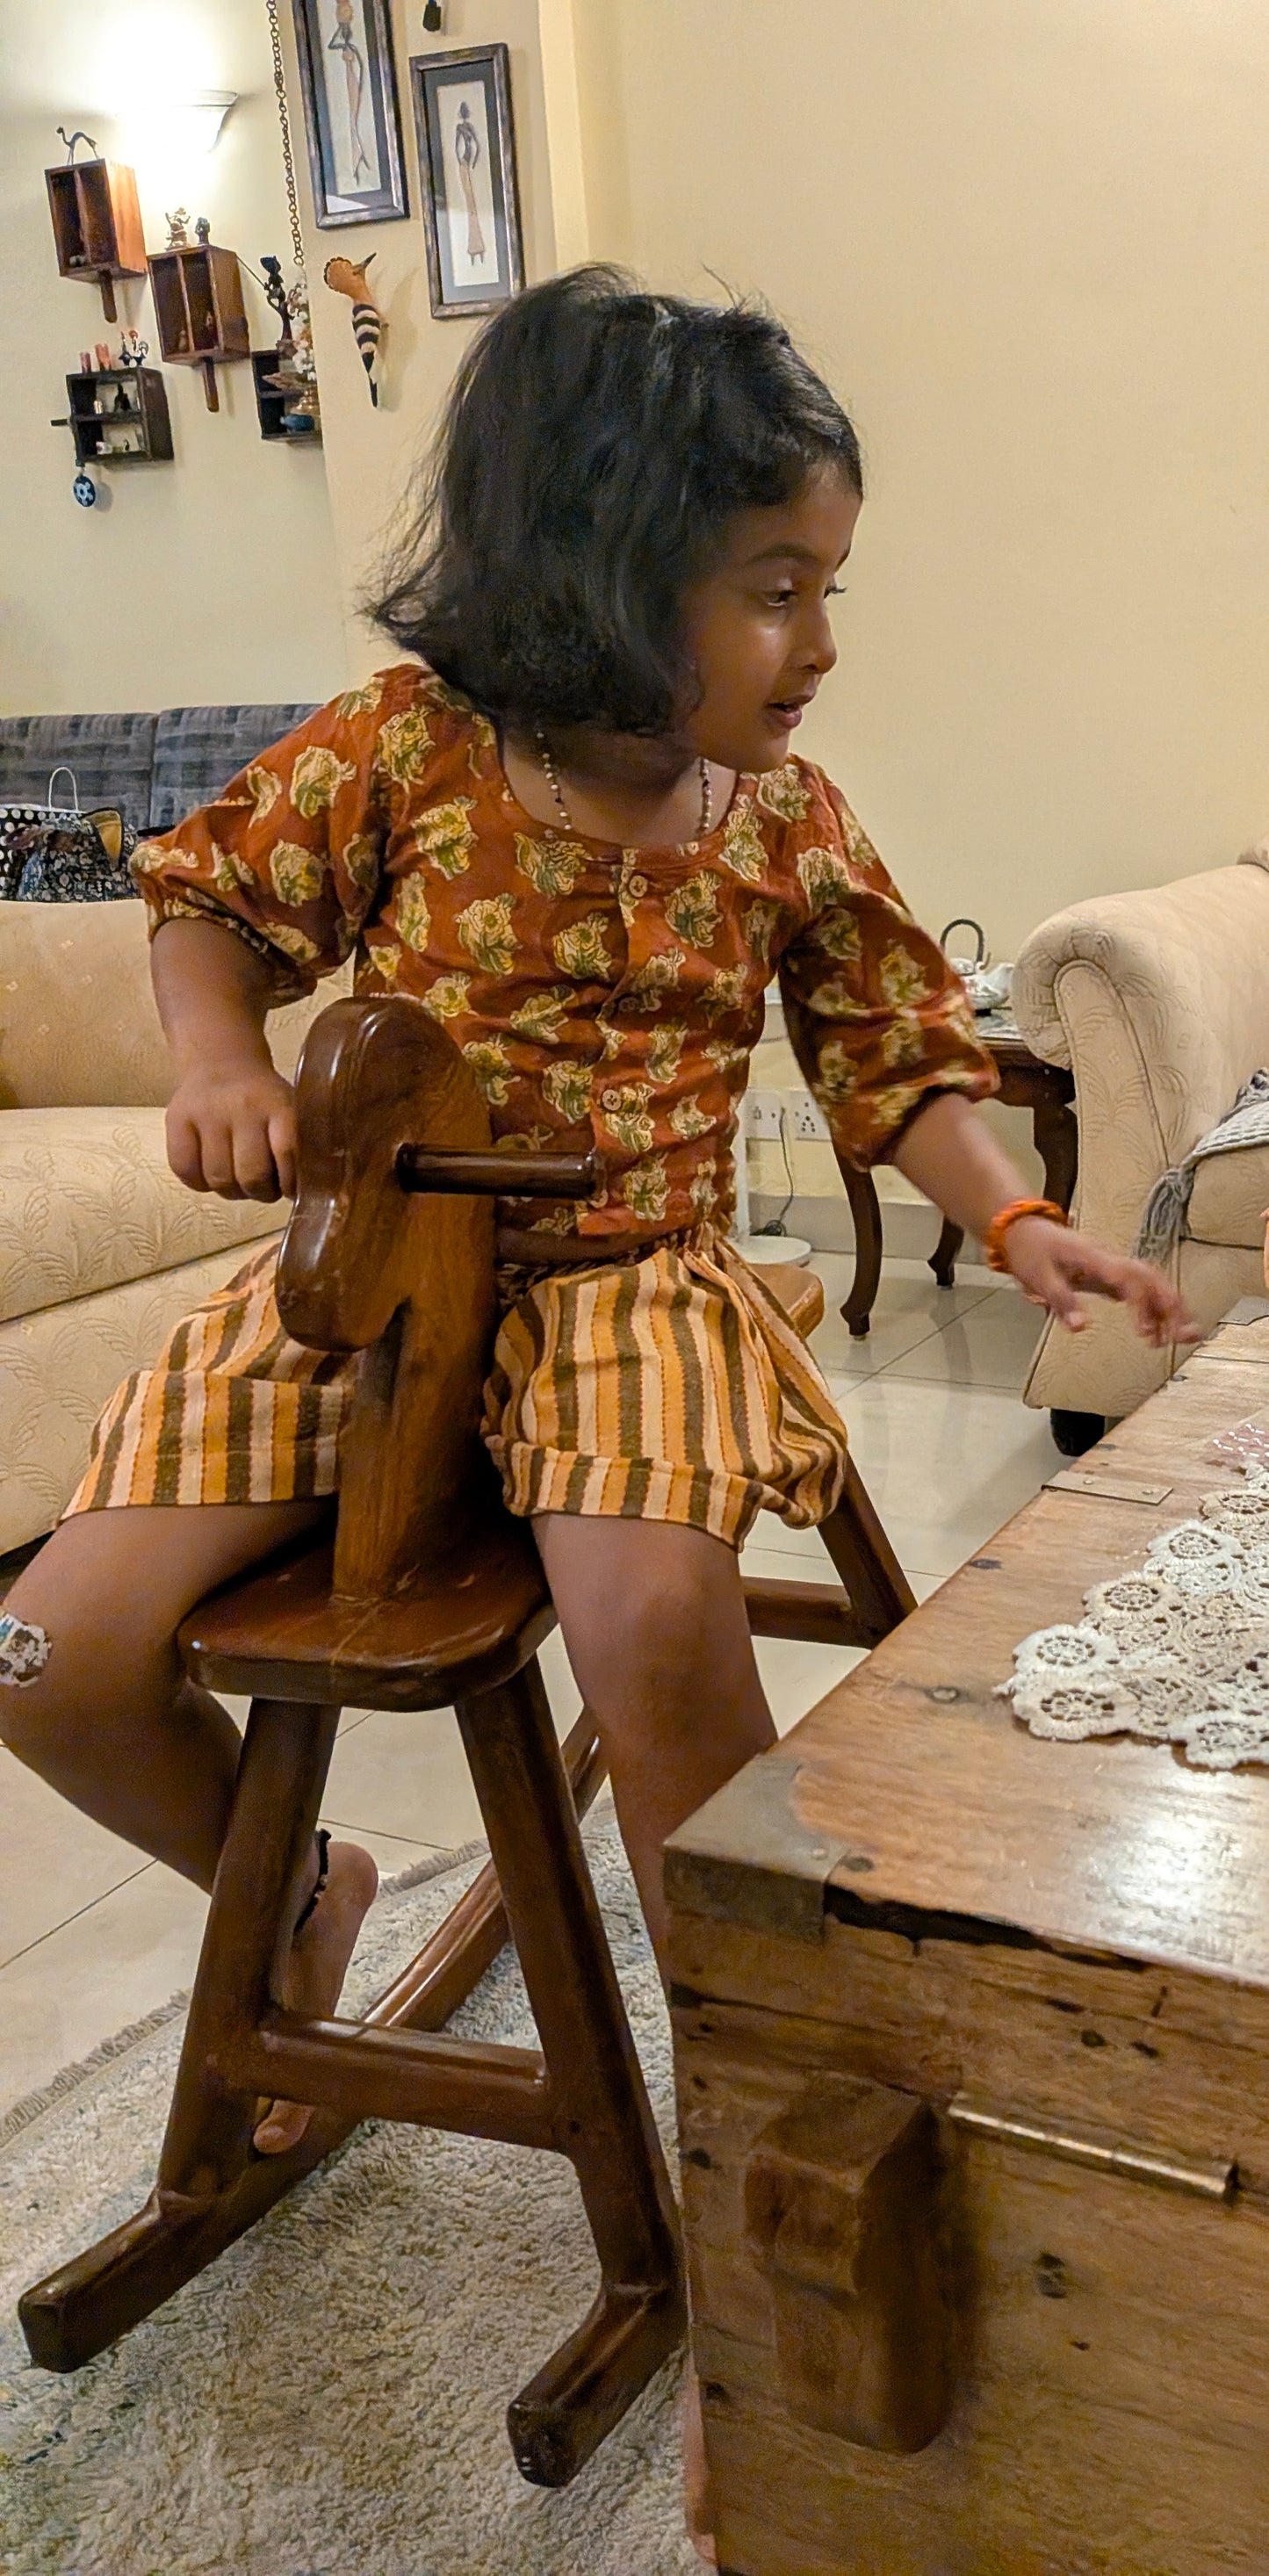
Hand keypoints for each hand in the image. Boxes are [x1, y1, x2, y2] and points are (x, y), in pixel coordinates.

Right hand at [166, 1062, 297, 1200]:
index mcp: (278, 1104)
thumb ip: (301, 1145)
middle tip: (263, 1186)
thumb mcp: (291, 1110)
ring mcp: (206, 1113)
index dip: (291, 1182)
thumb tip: (308, 1190)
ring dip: (232, 1191)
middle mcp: (242, 1106)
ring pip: (219, 1179)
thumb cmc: (263, 1100)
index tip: (291, 1189)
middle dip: (260, 1192)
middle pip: (251, 1175)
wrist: (221, 1063)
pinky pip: (186, 1172)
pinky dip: (200, 1183)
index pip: (288, 1153)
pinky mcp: (176, 1120)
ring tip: (238, 1179)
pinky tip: (210, 1172)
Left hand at [1002, 1217, 1200, 1348]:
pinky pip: (1141, 1288)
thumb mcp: (1039, 1277)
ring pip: (1152, 1282)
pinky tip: (1161, 1330)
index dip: (1142, 1304)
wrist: (1027, 1229)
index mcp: (1094, 1259)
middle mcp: (1110, 1260)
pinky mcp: (1111, 1274)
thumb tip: (1081, 1327)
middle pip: (1152, 1279)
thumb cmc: (1032, 1251)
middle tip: (1184, 1335)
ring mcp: (1113, 1266)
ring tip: (1184, 1336)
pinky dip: (1155, 1307)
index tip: (1146, 1332)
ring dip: (1170, 1307)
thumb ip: (1061, 1301)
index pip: (1128, 1279)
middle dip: (1171, 1306)